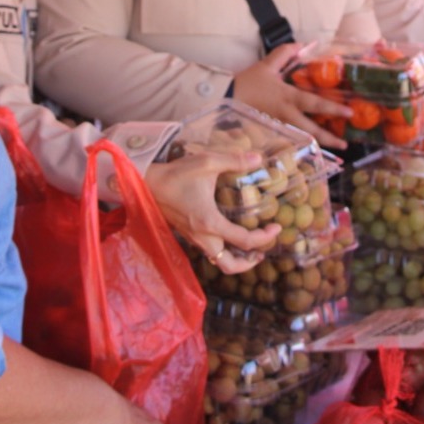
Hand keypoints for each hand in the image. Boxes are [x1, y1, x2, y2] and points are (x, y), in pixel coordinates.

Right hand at [146, 150, 279, 273]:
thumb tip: (258, 158)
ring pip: (218, 261)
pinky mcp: (188, 235)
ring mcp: (194, 238)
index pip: (244, 241)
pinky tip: (229, 234)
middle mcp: (203, 237)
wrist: (145, 184)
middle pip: (230, 265)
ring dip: (236, 259)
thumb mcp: (207, 163)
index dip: (265, 237)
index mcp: (210, 223)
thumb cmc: (176, 174)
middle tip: (264, 250)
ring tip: (250, 247)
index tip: (278, 228)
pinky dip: (224, 250)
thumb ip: (234, 161)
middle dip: (249, 263)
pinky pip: (210, 252)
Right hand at [232, 44, 353, 148]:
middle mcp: (286, 114)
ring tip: (333, 149)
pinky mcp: (269, 133)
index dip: (333, 107)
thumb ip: (285, 53)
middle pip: (311, 130)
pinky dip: (300, 145)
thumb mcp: (266, 65)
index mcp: (288, 97)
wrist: (224, 98)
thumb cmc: (247, 82)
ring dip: (318, 144)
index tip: (349, 112)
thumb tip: (303, 44)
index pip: (315, 103)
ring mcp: (278, 126)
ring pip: (302, 138)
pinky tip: (309, 150)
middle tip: (345, 144)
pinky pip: (289, 141)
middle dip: (329, 138)